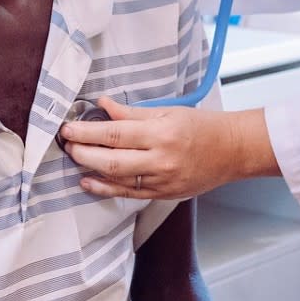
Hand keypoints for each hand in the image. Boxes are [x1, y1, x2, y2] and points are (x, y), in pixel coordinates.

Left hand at [61, 99, 273, 199]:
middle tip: (66, 143)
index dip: (86, 131)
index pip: (114, 133)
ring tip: (74, 159)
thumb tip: (103, 106)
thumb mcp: (168, 111)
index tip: (69, 128)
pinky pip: (129, 193)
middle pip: (110, 159)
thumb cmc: (203, 127)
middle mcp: (161, 159)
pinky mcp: (163, 194)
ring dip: (90, 169)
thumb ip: (133, 112)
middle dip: (82, 151)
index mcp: (162, 133)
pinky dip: (105, 188)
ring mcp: (162, 180)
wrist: (232, 150)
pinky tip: (90, 182)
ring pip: (117, 178)